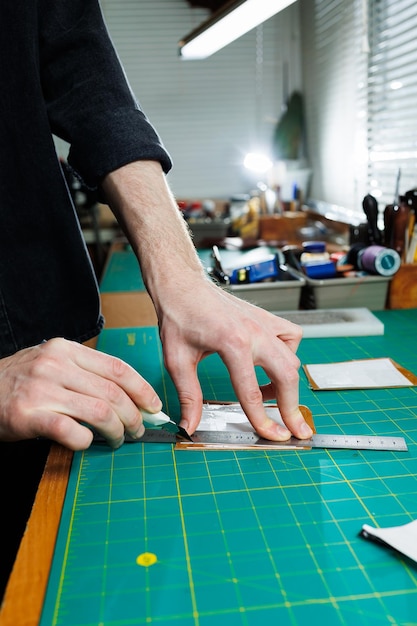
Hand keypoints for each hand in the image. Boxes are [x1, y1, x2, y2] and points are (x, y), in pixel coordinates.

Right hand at [0, 338, 161, 449]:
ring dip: (116, 430)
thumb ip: (85, 373)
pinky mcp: (29, 415)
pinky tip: (87, 442)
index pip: (117, 368)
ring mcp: (41, 389)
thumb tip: (129, 397)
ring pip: (99, 411)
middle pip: (113, 392)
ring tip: (118, 439)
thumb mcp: (51, 363)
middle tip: (137, 429)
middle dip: (133, 415)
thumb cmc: (20, 381)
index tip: (153, 405)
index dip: (142, 389)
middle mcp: (55, 364)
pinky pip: (71, 431)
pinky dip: (86, 441)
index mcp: (66, 349)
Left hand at [159, 278, 312, 441]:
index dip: (263, 420)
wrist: (182, 285)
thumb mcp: (177, 360)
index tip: (273, 436)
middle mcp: (255, 332)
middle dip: (292, 407)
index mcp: (233, 344)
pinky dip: (289, 353)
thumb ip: (188, 396)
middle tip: (295, 430)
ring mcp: (263, 323)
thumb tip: (190, 425)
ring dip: (288, 382)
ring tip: (272, 397)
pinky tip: (272, 363)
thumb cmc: (178, 317)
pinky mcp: (266, 318)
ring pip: (293, 358)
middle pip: (287, 376)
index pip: (252, 392)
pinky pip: (291, 338)